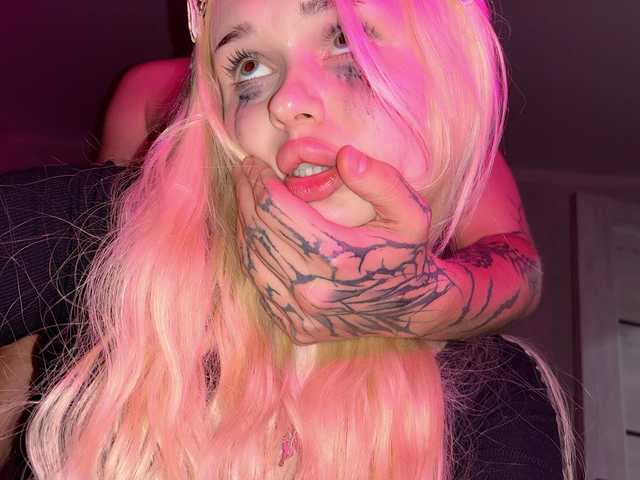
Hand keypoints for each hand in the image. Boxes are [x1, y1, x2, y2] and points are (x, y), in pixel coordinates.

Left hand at [233, 146, 454, 344]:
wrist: (408, 307)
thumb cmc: (405, 251)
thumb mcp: (411, 212)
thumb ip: (381, 181)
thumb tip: (344, 156)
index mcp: (338, 259)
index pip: (275, 210)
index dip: (258, 181)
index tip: (253, 162)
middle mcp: (314, 291)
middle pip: (258, 232)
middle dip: (246, 196)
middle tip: (245, 172)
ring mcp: (302, 315)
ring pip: (252, 259)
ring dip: (244, 223)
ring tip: (246, 196)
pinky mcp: (296, 327)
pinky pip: (260, 283)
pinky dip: (252, 253)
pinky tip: (256, 231)